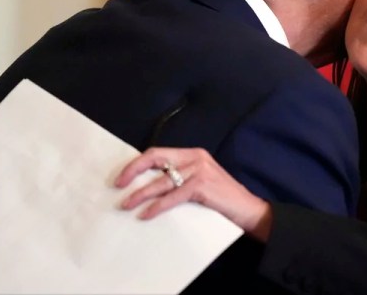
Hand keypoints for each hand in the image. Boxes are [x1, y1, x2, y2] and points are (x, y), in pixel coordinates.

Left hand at [114, 147, 272, 241]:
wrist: (248, 209)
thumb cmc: (222, 199)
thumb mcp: (199, 182)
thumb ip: (179, 179)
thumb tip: (148, 187)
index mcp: (193, 154)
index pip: (158, 153)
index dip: (137, 164)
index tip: (122, 178)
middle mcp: (195, 157)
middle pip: (156, 158)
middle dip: (133, 170)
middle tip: (118, 185)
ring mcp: (199, 170)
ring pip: (161, 180)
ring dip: (140, 194)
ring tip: (126, 204)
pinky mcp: (202, 185)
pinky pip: (172, 196)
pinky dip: (157, 205)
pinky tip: (147, 214)